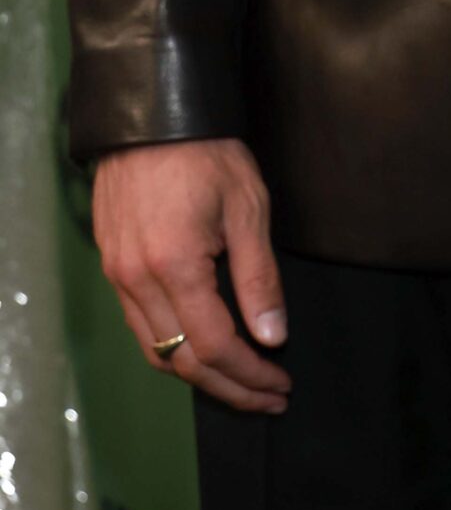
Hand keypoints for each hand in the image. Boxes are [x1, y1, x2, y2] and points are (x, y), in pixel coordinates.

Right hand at [93, 138, 289, 413]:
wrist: (153, 114)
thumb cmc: (207, 151)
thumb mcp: (248, 206)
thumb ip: (259, 277)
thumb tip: (272, 336)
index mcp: (176, 266)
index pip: (216, 346)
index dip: (250, 374)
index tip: (280, 384)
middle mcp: (138, 281)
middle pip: (182, 361)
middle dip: (229, 387)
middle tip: (268, 395)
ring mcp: (118, 276)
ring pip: (156, 351)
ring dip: (199, 374)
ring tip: (241, 379)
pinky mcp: (112, 266)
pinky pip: (140, 326)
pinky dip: (172, 346)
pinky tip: (202, 345)